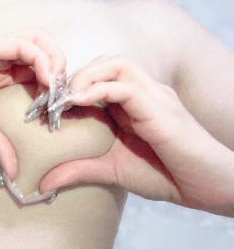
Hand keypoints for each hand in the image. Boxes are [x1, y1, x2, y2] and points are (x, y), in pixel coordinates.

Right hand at [0, 29, 66, 180]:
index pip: (42, 67)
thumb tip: (13, 173)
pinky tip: (44, 81)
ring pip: (39, 40)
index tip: (59, 110)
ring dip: (55, 61)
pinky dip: (40, 59)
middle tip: (62, 97)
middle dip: (62, 69)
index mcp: (4, 72)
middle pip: (47, 48)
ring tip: (55, 88)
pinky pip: (22, 44)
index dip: (56, 85)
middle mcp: (3, 56)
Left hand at [36, 54, 233, 211]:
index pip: (97, 76)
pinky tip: (79, 104)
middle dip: (74, 75)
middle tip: (52, 101)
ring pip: (117, 63)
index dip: (68, 86)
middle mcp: (142, 92)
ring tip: (65, 100)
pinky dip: (99, 89)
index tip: (45, 106)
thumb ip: (78, 170)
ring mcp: (154, 96)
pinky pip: (127, 86)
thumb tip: (42, 182)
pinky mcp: (161, 109)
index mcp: (130, 102)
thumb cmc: (165, 174)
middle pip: (106, 60)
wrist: (207, 187)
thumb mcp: (111, 171)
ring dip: (85, 76)